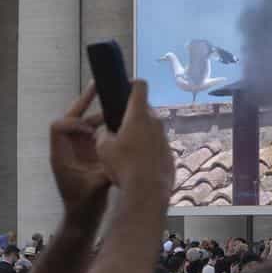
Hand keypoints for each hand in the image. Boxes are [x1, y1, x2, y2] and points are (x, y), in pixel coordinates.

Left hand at [49, 82, 109, 216]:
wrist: (82, 217)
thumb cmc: (84, 204)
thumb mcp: (96, 187)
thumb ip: (105, 171)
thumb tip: (119, 155)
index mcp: (61, 155)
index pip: (59, 127)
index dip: (74, 122)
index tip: (91, 129)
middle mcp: (67, 148)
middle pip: (71, 118)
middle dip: (84, 102)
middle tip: (98, 85)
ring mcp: (77, 149)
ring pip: (84, 124)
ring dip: (99, 112)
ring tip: (116, 98)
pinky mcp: (87, 153)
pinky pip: (94, 132)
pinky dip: (106, 124)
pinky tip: (121, 117)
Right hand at [92, 80, 172, 197]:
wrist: (147, 190)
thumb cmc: (124, 165)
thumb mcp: (103, 148)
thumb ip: (102, 134)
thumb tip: (104, 132)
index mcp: (138, 115)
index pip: (139, 86)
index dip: (132, 82)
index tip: (125, 85)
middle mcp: (155, 122)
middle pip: (144, 109)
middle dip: (132, 114)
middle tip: (118, 125)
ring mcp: (164, 138)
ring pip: (151, 128)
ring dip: (140, 133)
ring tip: (126, 149)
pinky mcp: (169, 153)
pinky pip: (156, 145)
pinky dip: (147, 149)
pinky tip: (136, 164)